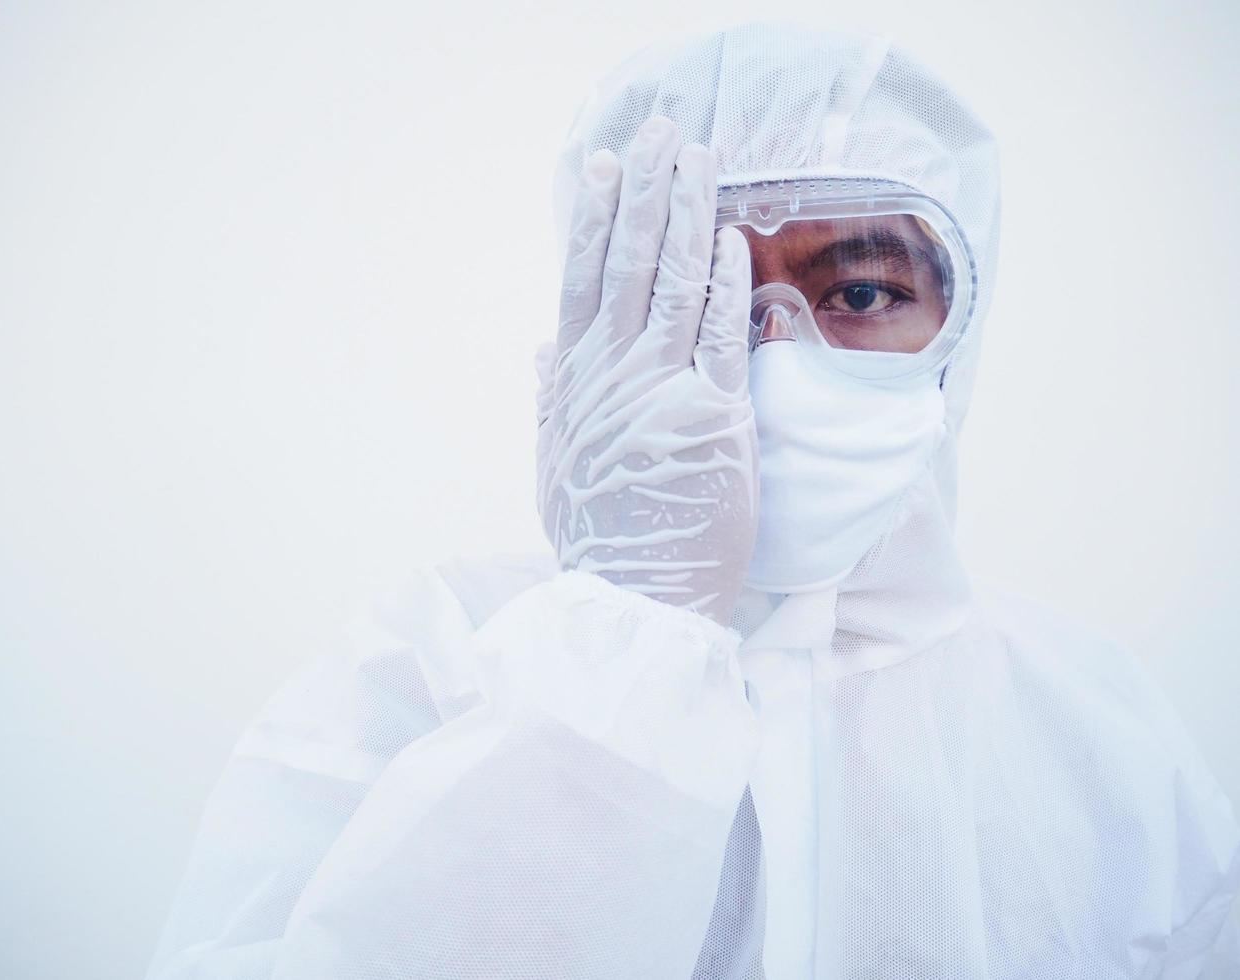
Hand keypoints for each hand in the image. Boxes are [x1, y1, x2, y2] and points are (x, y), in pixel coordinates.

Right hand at [535, 116, 757, 626]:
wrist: (635, 596)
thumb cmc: (599, 534)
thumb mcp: (556, 463)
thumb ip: (552, 400)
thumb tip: (543, 349)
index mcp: (573, 380)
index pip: (579, 279)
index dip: (592, 216)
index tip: (601, 164)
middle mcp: (611, 372)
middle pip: (624, 262)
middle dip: (642, 190)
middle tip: (657, 131)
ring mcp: (660, 388)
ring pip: (669, 282)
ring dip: (684, 213)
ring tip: (695, 156)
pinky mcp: (712, 414)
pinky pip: (718, 333)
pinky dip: (722, 280)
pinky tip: (729, 234)